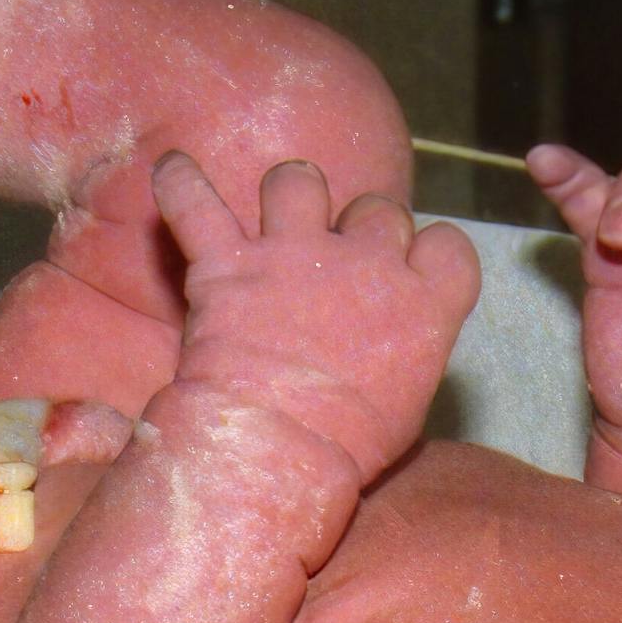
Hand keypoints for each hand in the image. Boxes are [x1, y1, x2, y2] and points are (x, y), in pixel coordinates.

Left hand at [144, 155, 477, 483]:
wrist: (278, 453)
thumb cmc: (350, 446)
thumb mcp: (408, 402)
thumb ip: (406, 348)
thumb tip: (391, 344)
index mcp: (422, 303)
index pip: (448, 245)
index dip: (427, 255)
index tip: (409, 277)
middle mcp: (365, 262)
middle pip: (376, 210)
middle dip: (360, 229)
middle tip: (339, 265)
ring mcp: (294, 254)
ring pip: (298, 181)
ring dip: (289, 195)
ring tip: (278, 217)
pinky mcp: (229, 262)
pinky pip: (196, 203)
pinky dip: (180, 185)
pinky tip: (173, 169)